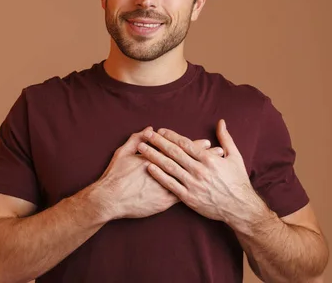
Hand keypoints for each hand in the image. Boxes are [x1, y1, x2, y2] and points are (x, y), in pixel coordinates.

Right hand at [94, 127, 224, 220]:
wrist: (110, 199)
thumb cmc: (115, 175)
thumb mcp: (123, 152)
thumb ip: (136, 139)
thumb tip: (149, 129)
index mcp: (155, 158)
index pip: (179, 150)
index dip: (194, 146)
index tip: (206, 142)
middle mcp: (163, 172)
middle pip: (189, 164)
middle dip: (206, 158)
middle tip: (220, 153)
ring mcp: (166, 188)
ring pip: (191, 180)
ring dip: (205, 175)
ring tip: (219, 170)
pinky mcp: (164, 202)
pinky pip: (183, 195)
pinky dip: (195, 190)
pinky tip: (205, 189)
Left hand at [137, 120, 264, 226]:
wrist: (240, 208)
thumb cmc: (237, 181)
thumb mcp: (235, 157)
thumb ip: (226, 138)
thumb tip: (221, 122)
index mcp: (209, 159)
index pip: (186, 144)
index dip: (171, 136)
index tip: (160, 130)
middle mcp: (199, 170)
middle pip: (174, 153)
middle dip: (158, 142)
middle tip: (146, 135)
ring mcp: (193, 184)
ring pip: (169, 167)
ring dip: (154, 156)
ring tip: (142, 148)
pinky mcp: (189, 198)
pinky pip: (170, 184)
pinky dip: (159, 175)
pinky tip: (149, 167)